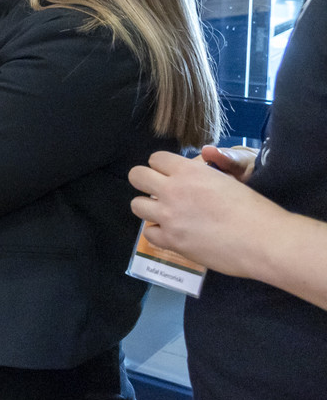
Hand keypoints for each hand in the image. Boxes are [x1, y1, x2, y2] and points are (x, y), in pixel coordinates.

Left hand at [129, 150, 279, 277]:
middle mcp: (173, 190)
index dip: (162, 166)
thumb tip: (191, 174)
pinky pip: (149, 233)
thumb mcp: (226, 180)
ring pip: (136, 205)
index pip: (156, 158)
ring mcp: (169, 216)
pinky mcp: (172, 240)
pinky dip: (158, 233)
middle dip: (145, 181)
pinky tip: (172, 233)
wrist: (264, 240)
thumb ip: (202, 177)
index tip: (170, 175)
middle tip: (159, 191)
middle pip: (136, 176)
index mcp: (189, 171)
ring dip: (149, 208)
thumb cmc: (253, 209)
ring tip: (165, 214)